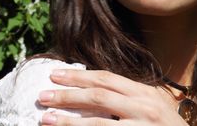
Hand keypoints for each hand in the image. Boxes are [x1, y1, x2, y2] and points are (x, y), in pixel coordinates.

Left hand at [38, 69, 189, 125]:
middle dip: (68, 95)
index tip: (55, 75)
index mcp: (145, 93)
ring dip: (69, 122)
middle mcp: (144, 108)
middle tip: (43, 95)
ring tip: (46, 119)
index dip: (79, 76)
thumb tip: (94, 88)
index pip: (107, 79)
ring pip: (98, 124)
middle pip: (98, 97)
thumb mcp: (153, 105)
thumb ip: (130, 96)